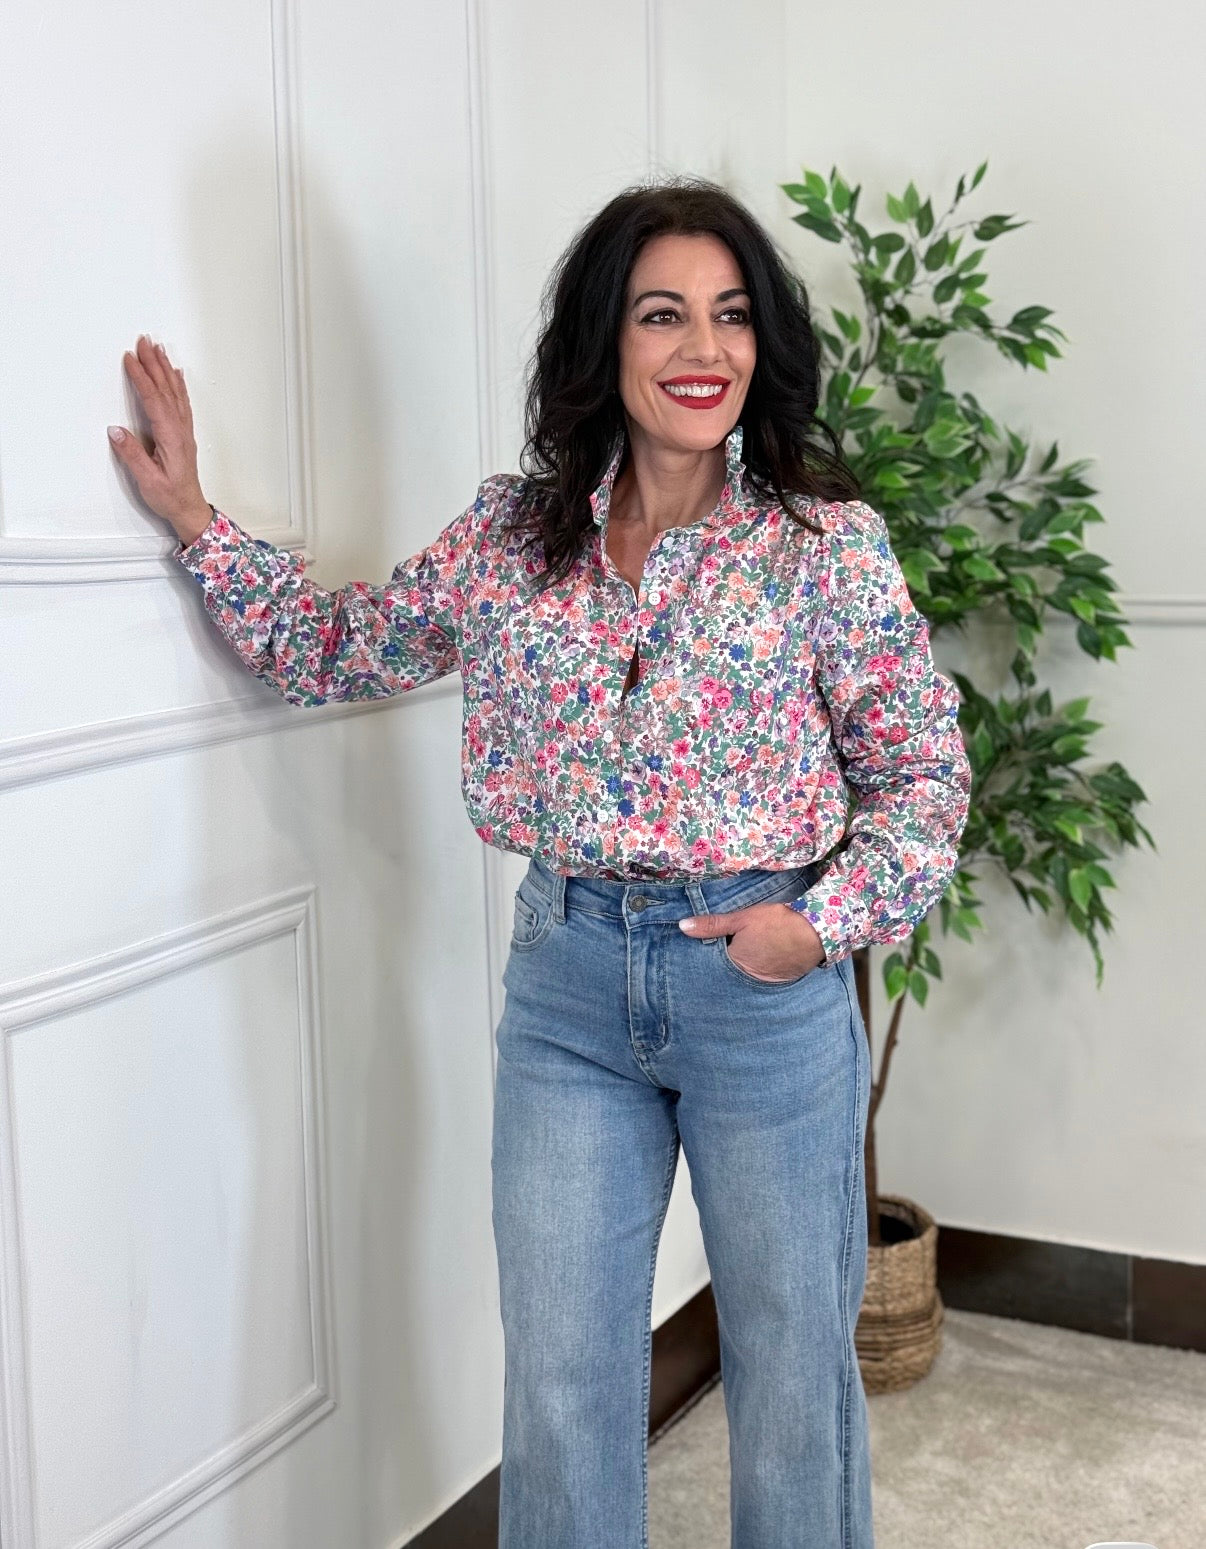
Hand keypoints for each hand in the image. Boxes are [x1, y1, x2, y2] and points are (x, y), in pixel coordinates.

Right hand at [107, 335, 212, 545]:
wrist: (189, 508)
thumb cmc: (170, 496)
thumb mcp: (147, 480)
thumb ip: (131, 455)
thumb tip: (116, 431)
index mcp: (170, 437)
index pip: (154, 400)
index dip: (141, 378)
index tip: (130, 359)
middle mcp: (179, 429)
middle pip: (166, 389)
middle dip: (154, 363)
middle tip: (144, 341)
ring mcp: (183, 430)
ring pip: (175, 392)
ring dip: (165, 368)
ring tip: (157, 348)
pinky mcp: (183, 433)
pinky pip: (181, 401)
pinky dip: (177, 384)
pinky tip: (175, 373)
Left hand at [679, 901, 826, 980]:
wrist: (817, 931)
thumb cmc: (777, 922)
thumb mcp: (742, 918)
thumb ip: (712, 925)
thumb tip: (682, 926)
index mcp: (734, 964)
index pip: (713, 964)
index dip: (709, 956)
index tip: (704, 951)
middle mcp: (748, 978)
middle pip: (730, 973)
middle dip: (725, 967)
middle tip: (725, 955)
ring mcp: (767, 982)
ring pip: (747, 976)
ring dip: (744, 969)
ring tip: (745, 956)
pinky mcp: (782, 980)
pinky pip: (765, 978)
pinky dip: (761, 970)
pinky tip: (763, 959)